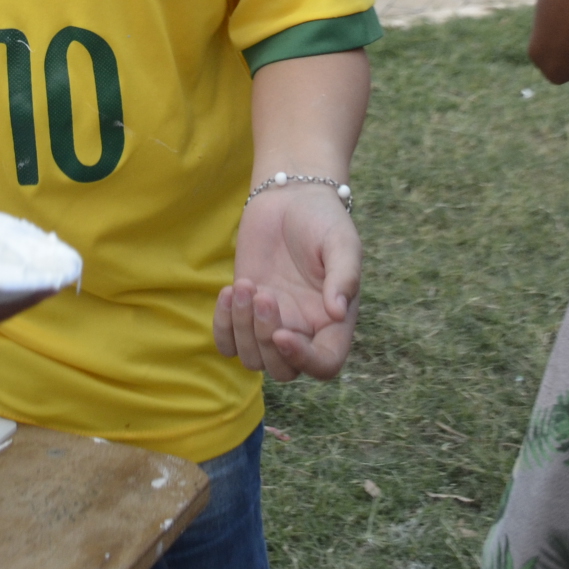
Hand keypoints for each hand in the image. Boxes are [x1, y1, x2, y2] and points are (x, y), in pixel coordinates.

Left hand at [217, 183, 357, 380]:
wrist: (289, 198)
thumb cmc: (323, 219)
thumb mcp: (342, 242)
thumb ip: (345, 276)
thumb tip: (337, 312)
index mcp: (333, 322)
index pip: (324, 364)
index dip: (303, 360)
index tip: (281, 334)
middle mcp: (303, 330)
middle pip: (282, 370)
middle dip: (265, 337)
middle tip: (262, 293)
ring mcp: (272, 323)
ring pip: (252, 359)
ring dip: (241, 328)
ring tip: (245, 284)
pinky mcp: (244, 311)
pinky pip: (227, 342)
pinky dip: (223, 326)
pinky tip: (228, 291)